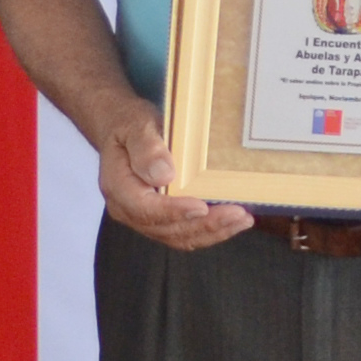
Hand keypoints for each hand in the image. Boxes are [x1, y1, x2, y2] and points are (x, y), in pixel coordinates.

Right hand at [88, 98, 251, 250]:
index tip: (202, 207)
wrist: (121, 129)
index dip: (174, 211)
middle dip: (204, 225)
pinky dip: (208, 230)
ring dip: (212, 232)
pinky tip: (231, 222)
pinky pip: (183, 233)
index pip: (145, 209)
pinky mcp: (158, 220)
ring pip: (178, 236)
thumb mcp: (135, 125)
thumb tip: (164, 175)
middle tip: (237, 214)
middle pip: (167, 228)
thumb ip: (146, 148)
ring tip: (241, 220)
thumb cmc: (129, 124)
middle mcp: (128, 210)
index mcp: (118, 187)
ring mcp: (143, 218)